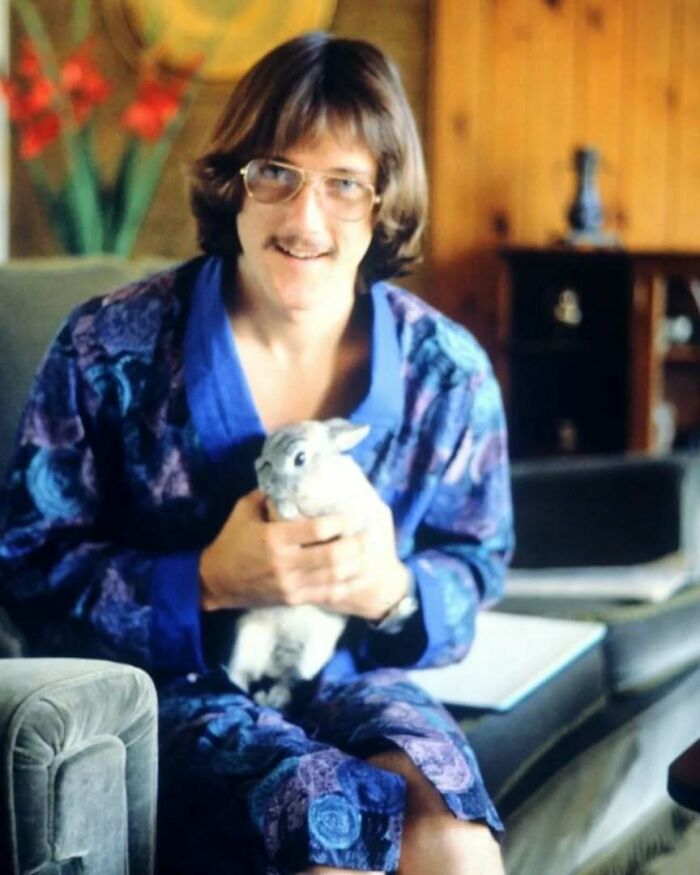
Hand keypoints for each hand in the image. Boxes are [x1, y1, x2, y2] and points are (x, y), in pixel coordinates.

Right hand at [199, 489, 408, 619]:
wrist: (216, 581)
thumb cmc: (231, 540)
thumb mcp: (244, 510)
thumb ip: (269, 495)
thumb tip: (293, 475)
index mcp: (274, 538)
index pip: (316, 529)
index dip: (341, 521)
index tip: (356, 512)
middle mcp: (285, 564)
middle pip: (332, 557)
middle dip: (356, 545)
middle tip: (371, 532)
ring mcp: (290, 585)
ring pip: (334, 578)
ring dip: (357, 566)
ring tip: (372, 552)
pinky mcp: (293, 599)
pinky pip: (327, 595)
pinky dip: (348, 586)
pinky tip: (362, 577)